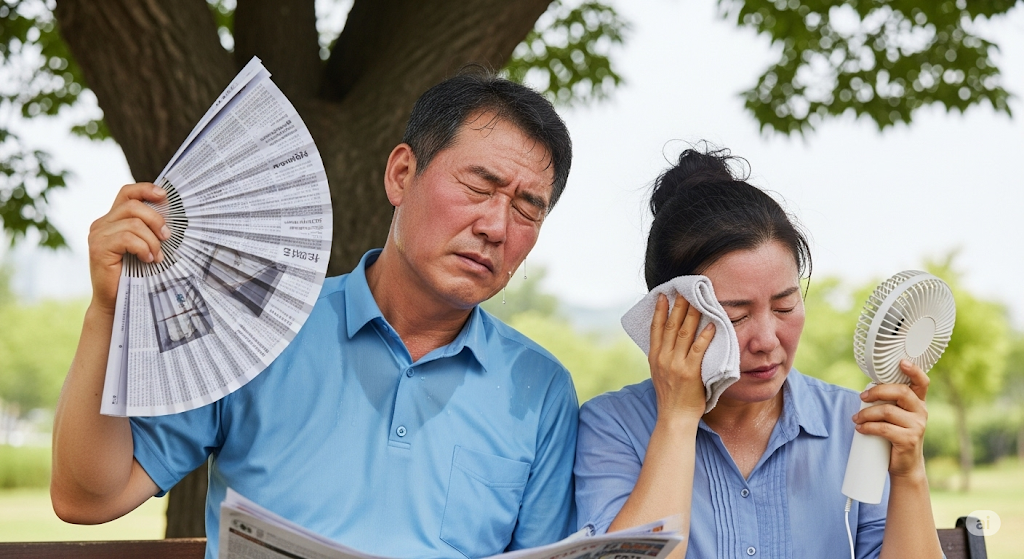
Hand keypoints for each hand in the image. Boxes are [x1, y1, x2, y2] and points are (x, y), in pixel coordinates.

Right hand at [88, 183, 169, 312]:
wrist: (117, 301)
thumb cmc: (135, 273)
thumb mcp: (144, 246)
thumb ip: (149, 229)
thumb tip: (171, 215)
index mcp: (112, 219)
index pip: (127, 193)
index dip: (145, 189)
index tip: (164, 196)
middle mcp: (101, 224)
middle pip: (133, 206)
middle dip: (156, 220)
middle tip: (167, 237)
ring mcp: (97, 235)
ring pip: (133, 223)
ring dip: (152, 240)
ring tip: (156, 257)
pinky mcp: (99, 248)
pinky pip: (128, 238)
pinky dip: (143, 248)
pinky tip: (148, 260)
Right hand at [648, 294, 715, 421]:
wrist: (675, 417)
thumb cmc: (671, 396)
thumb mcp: (659, 373)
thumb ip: (663, 356)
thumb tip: (669, 339)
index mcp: (654, 357)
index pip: (655, 328)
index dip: (659, 310)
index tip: (663, 295)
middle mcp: (663, 358)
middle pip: (670, 326)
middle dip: (677, 306)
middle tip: (684, 290)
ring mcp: (676, 364)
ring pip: (684, 333)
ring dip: (691, 315)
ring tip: (697, 301)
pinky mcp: (690, 372)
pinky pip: (699, 349)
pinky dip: (705, 336)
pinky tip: (711, 324)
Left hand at [853, 360, 929, 478]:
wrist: (905, 465)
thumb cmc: (896, 436)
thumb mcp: (896, 416)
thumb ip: (889, 402)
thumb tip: (865, 392)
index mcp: (918, 402)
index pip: (922, 382)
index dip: (914, 371)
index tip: (902, 362)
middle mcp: (921, 412)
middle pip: (901, 392)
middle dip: (878, 391)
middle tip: (862, 397)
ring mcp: (917, 426)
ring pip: (888, 411)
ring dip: (867, 414)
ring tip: (856, 418)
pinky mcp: (909, 440)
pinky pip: (884, 428)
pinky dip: (868, 427)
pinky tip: (860, 428)